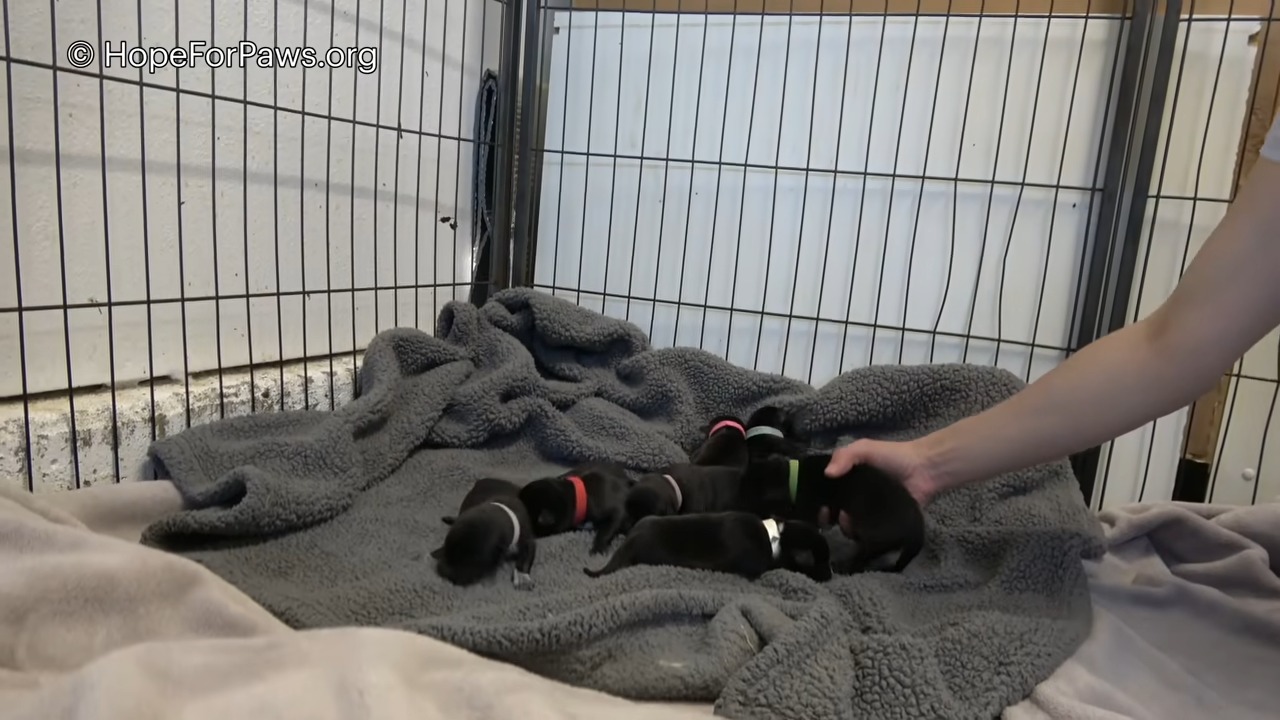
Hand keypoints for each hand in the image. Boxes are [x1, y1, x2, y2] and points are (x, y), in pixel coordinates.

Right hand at [819, 438, 940, 536]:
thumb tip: (827, 474)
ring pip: (851, 524)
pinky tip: (861, 534)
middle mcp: (857, 497)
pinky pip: (870, 532)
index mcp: (849, 480)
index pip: (828, 493)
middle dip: (830, 518)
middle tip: (829, 520)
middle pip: (836, 511)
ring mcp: (871, 512)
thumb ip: (843, 456)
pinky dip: (863, 535)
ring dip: (847, 527)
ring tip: (850, 525)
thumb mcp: (864, 449)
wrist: (924, 470)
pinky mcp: (884, 524)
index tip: (819, 508)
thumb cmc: (893, 456)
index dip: (820, 500)